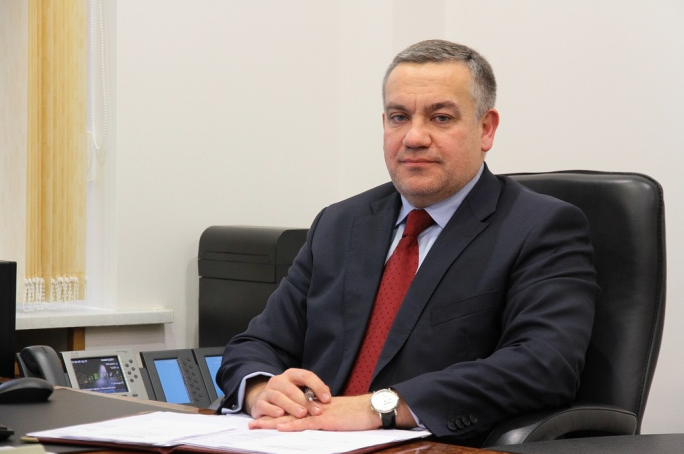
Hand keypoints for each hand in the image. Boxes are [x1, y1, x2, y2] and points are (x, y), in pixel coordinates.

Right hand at [244, 369, 330, 422]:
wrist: (264, 400)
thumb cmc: (288, 397)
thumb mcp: (300, 390)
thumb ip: (313, 393)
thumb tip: (327, 396)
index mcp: (291, 375)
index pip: (306, 376)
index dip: (318, 386)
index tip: (327, 399)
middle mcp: (278, 380)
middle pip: (292, 389)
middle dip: (306, 401)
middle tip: (317, 411)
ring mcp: (267, 391)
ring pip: (279, 397)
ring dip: (292, 406)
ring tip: (302, 414)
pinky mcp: (259, 403)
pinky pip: (265, 406)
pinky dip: (273, 410)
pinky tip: (281, 414)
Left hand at [249, 394, 380, 431]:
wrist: (371, 409)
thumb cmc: (358, 415)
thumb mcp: (338, 418)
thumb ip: (326, 419)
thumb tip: (317, 424)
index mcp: (316, 408)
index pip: (293, 411)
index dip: (277, 415)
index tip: (262, 420)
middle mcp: (314, 408)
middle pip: (287, 413)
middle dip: (268, 418)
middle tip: (251, 423)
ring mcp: (319, 413)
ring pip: (291, 417)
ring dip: (273, 422)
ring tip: (256, 425)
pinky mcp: (326, 420)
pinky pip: (306, 422)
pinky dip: (292, 425)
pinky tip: (280, 426)